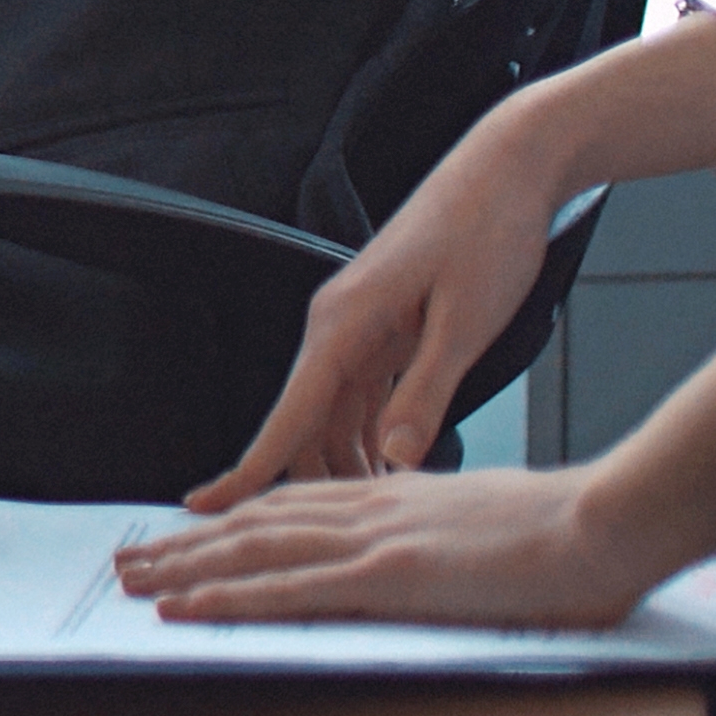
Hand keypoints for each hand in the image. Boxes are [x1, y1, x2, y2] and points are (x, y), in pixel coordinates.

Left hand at [112, 466, 681, 632]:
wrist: (610, 520)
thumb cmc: (569, 528)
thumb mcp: (488, 524)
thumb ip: (444, 533)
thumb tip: (428, 554)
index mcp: (396, 495)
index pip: (294, 505)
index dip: (236, 520)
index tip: (193, 534)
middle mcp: (373, 506)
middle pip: (259, 522)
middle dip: (189, 543)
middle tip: (133, 558)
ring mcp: (377, 538)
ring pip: (257, 549)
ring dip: (188, 566)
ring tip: (135, 579)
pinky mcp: (391, 574)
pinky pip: (291, 587)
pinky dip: (231, 597)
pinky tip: (189, 606)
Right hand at [185, 110, 575, 508]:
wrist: (507, 168)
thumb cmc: (488, 233)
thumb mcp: (465, 322)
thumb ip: (426, 394)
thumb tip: (393, 457)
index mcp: (344, 322)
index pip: (287, 413)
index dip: (249, 468)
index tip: (207, 509)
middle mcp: (340, 326)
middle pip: (304, 424)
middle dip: (302, 483)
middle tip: (309, 547)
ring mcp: (363, 329)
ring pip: (336, 417)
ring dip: (347, 466)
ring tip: (367, 524)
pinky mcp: (389, 330)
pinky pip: (365, 399)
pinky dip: (374, 440)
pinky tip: (394, 474)